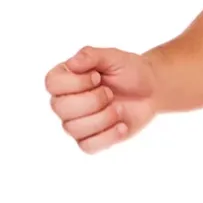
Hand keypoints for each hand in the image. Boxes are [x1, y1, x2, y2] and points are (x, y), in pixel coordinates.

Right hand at [44, 44, 160, 153]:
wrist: (150, 90)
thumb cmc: (128, 71)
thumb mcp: (113, 57)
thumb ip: (91, 56)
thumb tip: (72, 63)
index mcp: (65, 78)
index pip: (52, 84)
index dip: (75, 82)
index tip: (97, 77)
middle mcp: (65, 101)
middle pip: (61, 108)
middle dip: (92, 100)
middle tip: (110, 93)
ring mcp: (76, 122)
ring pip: (74, 129)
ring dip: (103, 118)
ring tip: (119, 108)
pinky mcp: (91, 139)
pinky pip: (87, 146)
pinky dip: (108, 136)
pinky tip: (122, 126)